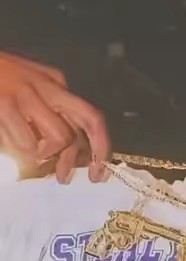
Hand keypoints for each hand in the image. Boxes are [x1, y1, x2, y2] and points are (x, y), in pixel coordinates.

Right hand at [0, 52, 109, 181]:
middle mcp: (46, 87)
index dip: (101, 149)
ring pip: (56, 138)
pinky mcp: (4, 105)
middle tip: (65, 177)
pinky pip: (25, 141)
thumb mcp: (29, 87)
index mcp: (55, 84)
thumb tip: (74, 154)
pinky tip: (7, 138)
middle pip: (82, 127)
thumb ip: (52, 114)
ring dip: (39, 153)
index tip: (98, 173)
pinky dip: (17, 148)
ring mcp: (24, 95)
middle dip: (77, 157)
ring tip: (21, 146)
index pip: (92, 118)